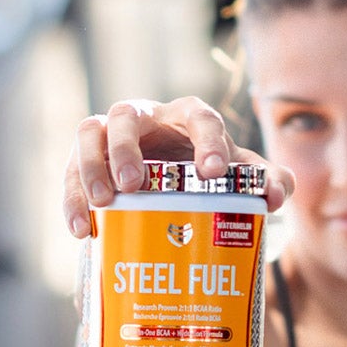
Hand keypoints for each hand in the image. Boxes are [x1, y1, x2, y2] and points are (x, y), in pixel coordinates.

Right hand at [63, 97, 291, 237]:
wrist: (175, 182)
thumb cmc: (210, 173)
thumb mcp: (241, 176)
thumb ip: (266, 180)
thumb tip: (275, 196)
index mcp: (190, 117)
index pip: (199, 118)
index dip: (207, 141)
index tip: (214, 172)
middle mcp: (146, 118)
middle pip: (128, 115)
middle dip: (128, 148)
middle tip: (135, 184)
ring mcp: (110, 135)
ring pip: (90, 133)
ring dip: (92, 166)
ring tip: (103, 202)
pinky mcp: (86, 159)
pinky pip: (70, 171)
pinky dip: (72, 198)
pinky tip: (82, 230)